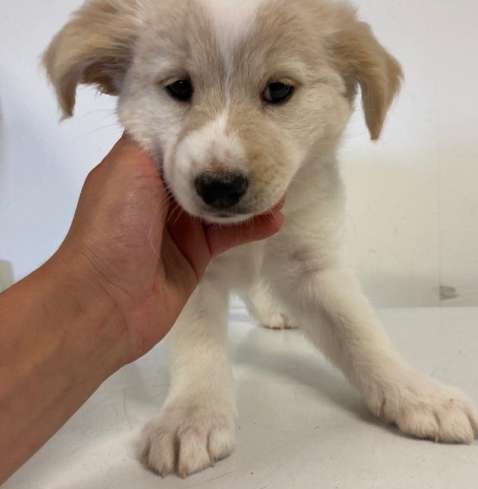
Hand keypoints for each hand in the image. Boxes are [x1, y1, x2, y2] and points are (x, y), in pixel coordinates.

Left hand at [54, 135, 283, 363]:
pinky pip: (230, 235)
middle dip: (236, 159)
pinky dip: (253, 227)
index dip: (206, 124)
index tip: (239, 108)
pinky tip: (276, 218)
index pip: (180, 137)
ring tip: (279, 180)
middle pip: (207, 171)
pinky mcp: (199, 254)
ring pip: (223, 202)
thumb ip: (158, 141)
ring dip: (249, 193)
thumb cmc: (114, 225)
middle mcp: (163, 194)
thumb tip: (184, 115)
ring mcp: (182, 226)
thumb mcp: (128, 167)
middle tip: (269, 146)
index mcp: (141, 168)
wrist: (106, 300)